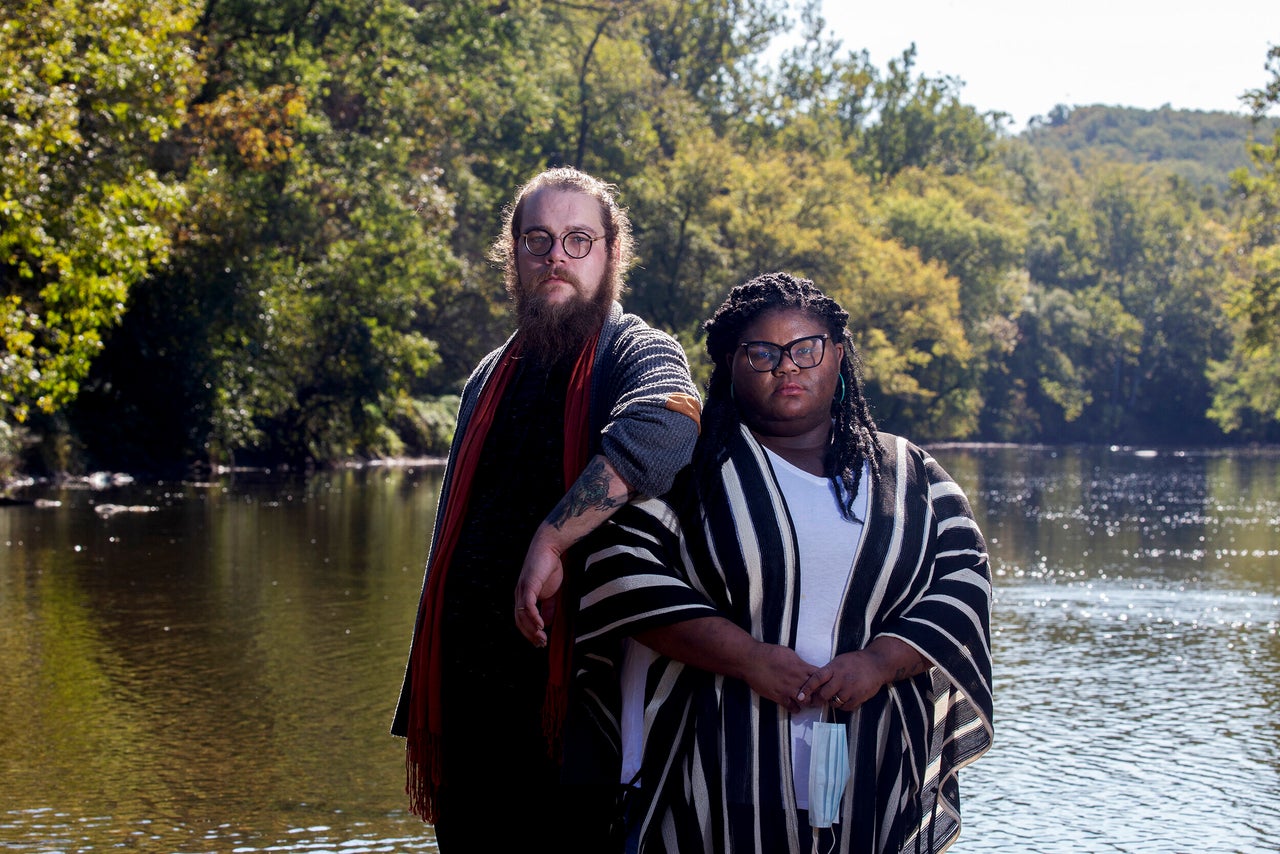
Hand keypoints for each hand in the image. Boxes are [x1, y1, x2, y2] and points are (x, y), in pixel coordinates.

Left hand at [513, 527, 563, 646]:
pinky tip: (542, 626)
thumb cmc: (549, 567)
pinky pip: (528, 606)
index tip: (540, 642)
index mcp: (523, 596)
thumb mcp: (551, 591)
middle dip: (530, 635)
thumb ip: (548, 607)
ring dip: (532, 630)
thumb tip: (548, 623)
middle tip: (541, 645)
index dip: (529, 632)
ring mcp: (522, 590)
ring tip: (542, 639)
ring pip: (523, 616)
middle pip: (519, 621)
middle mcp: (519, 594)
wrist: (550, 547)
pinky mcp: (528, 585)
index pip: (522, 619)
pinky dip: (534, 617)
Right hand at [739, 643, 817, 712]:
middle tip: (817, 695)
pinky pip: (792, 707)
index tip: (822, 682)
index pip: (820, 676)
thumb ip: (799, 662)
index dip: (823, 680)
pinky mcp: (779, 697)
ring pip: (806, 701)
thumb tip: (805, 666)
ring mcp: (788, 689)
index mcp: (801, 667)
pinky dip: (795, 708)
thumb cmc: (769, 653)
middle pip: (816, 691)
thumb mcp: (789, 653)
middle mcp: (797, 679)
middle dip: (818, 694)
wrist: (751, 660)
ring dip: (808, 702)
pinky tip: (795, 706)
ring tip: (806, 701)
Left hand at [797, 650, 886, 710]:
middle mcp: (841, 679)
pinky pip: (845, 707)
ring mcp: (850, 689)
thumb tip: (814, 682)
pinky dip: (843, 705)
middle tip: (819, 698)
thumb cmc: (855, 662)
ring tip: (837, 695)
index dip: (807, 688)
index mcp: (834, 668)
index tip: (800, 697)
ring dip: (833, 701)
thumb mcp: (839, 661)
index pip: (816, 679)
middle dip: (820, 698)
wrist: (876, 664)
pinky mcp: (859, 697)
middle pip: (824, 694)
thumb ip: (828, 671)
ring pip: (834, 702)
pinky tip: (846, 699)